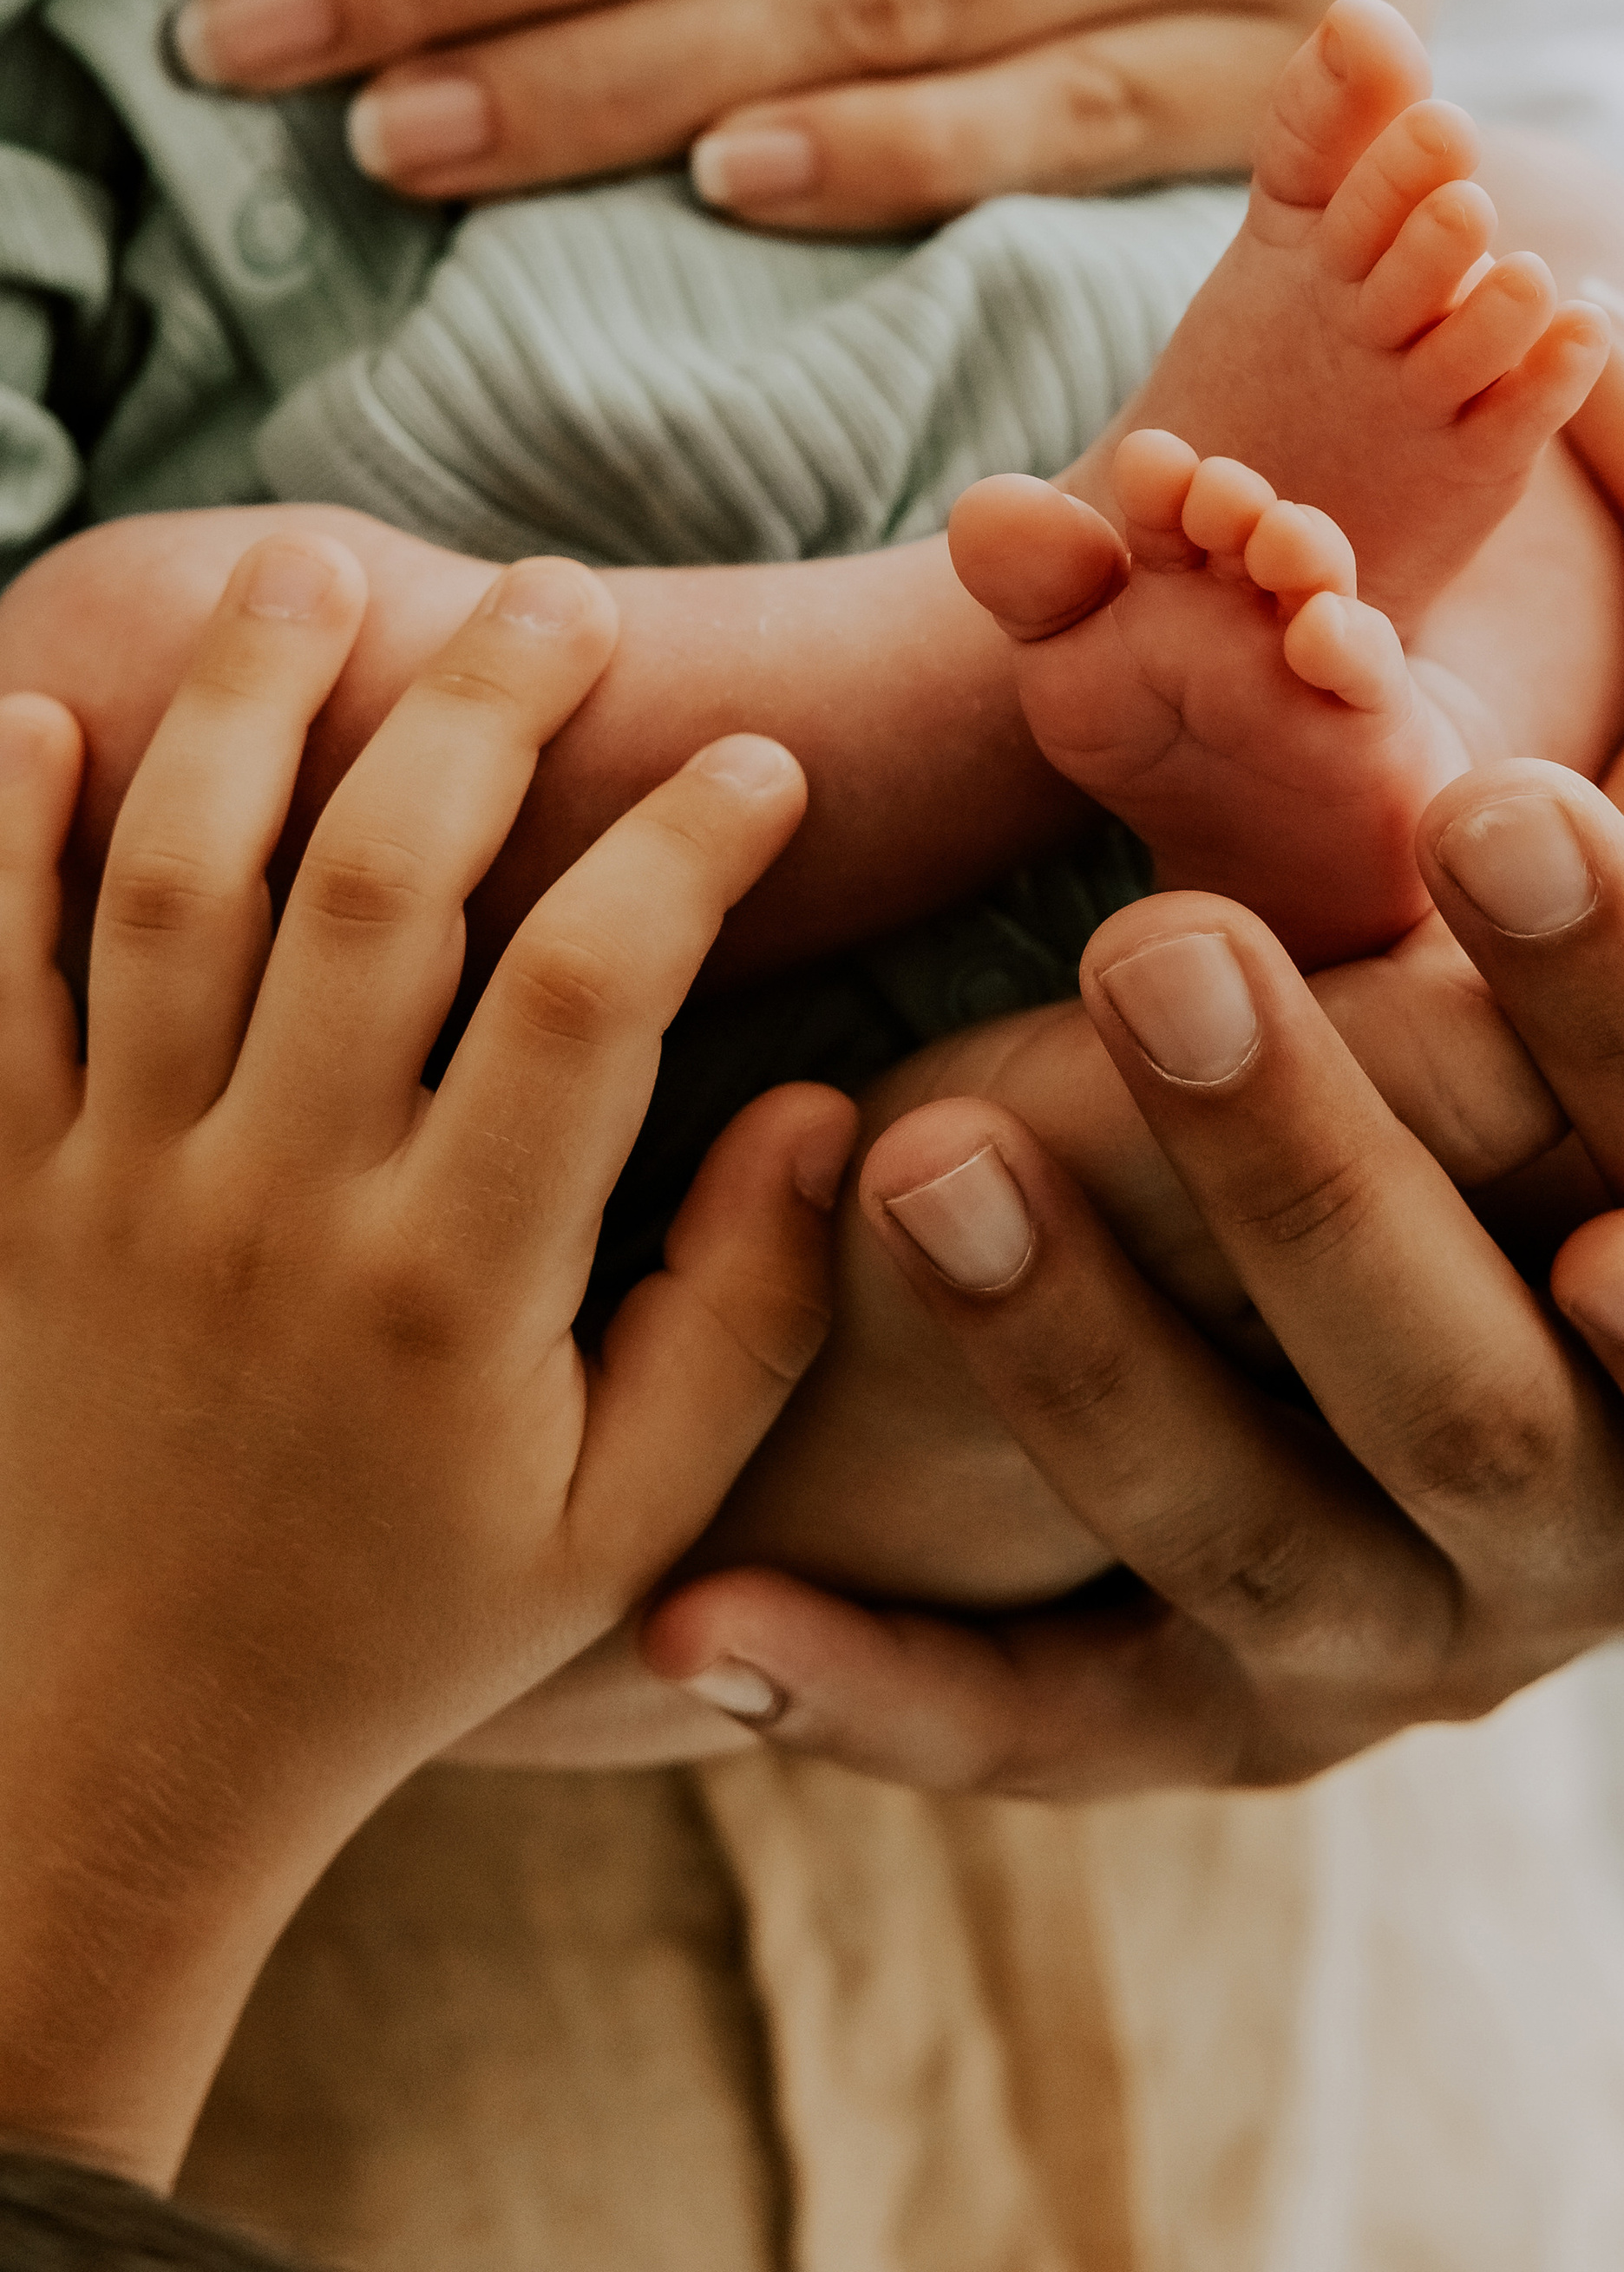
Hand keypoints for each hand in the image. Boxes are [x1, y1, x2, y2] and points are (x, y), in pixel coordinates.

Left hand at [0, 542, 838, 2184]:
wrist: (123, 1758)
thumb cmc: (406, 1625)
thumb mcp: (631, 1519)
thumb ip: (750, 1315)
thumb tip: (840, 1104)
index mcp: (452, 1283)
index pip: (595, 992)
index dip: (688, 849)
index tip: (757, 771)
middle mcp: (277, 1204)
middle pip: (382, 879)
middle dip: (487, 705)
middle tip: (567, 600)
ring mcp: (115, 1187)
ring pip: (171, 882)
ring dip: (250, 705)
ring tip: (324, 569)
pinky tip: (46, 710)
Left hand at [629, 314, 1623, 1790]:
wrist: (1444, 1390)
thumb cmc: (1576, 1053)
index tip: (1489, 800)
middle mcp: (1609, 1499)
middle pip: (1493, 1368)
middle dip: (1330, 1165)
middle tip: (1150, 943)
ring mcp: (1409, 1632)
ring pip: (1264, 1540)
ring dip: (1093, 1366)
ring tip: (919, 1159)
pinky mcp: (1225, 1720)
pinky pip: (1059, 1729)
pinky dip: (892, 1690)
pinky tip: (691, 1628)